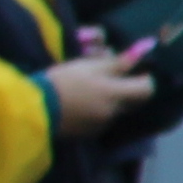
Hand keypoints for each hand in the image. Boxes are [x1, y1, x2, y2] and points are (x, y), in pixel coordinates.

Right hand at [39, 43, 154, 133]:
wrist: (34, 109)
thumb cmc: (63, 81)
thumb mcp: (90, 66)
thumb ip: (119, 62)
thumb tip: (144, 49)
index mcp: (116, 95)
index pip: (147, 89)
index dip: (146, 79)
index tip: (137, 71)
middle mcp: (114, 113)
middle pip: (134, 101)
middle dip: (129, 89)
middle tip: (114, 77)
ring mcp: (101, 125)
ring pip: (117, 111)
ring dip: (113, 100)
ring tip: (93, 89)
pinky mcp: (88, 133)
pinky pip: (102, 120)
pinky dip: (99, 110)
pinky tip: (83, 102)